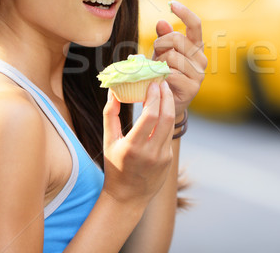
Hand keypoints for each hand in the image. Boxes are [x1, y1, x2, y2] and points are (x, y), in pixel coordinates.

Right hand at [101, 81, 174, 205]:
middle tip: (163, 82)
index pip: (150, 116)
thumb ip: (109, 115)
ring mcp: (162, 157)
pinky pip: (169, 135)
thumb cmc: (114, 166)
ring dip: (169, 106)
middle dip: (166, 97)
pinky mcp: (168, 159)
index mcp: (133, 147)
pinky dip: (166, 121)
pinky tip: (162, 110)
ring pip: (171, 125)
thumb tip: (112, 91)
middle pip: (166, 118)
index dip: (154, 97)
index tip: (153, 83)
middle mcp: (150, 152)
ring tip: (164, 92)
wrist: (127, 197)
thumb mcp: (108, 142)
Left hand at [153, 1, 206, 117]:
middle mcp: (201, 58)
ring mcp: (198, 73)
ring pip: (172, 56)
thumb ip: (163, 38)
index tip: (172, 4)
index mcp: (196, 46)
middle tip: (156, 54)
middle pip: (177, 39)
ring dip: (158, 62)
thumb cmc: (164, 74)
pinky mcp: (192, 87)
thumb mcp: (161, 53)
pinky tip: (159, 80)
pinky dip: (160, 75)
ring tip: (157, 70)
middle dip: (160, 44)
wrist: (167, 103)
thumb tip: (162, 22)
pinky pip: (171, 73)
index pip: (195, 24)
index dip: (184, 12)